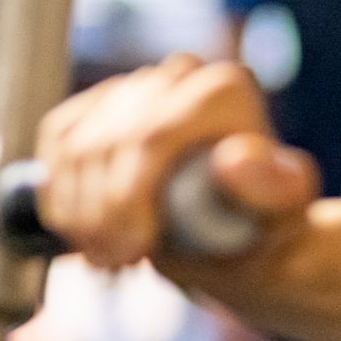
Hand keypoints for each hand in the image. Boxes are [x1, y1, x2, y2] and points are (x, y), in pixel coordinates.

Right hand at [35, 55, 319, 268]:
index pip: (150, 137)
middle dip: (100, 215)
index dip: (126, 199)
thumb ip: (272, 189)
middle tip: (114, 266)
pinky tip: (82, 233)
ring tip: (104, 260)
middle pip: (107, 143)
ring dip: (77, 214)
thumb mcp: (281, 214)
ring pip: (75, 145)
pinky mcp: (101, 102)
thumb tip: (234, 159)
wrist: (240, 234)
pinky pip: (58, 137)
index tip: (132, 251)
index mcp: (225, 88)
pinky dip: (60, 192)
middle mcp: (181, 73)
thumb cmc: (264, 224)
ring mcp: (138, 84)